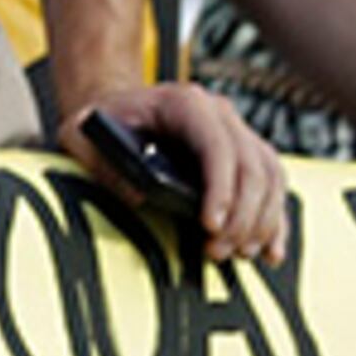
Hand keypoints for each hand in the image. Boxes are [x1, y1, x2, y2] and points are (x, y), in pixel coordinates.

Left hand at [61, 83, 288, 266]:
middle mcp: (219, 112)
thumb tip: (138, 197)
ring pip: (270, 179)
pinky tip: (269, 251)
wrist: (120, 107)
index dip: (221, 189)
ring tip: (238, 253)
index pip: (216, 146)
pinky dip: (275, 221)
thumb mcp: (80, 134)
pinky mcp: (249, 153)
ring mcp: (238, 131)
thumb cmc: (101, 121)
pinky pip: (275, 187)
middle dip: (241, 217)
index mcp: (182, 101)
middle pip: (251, 168)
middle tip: (217, 251)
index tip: (210, 226)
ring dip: (260, 222)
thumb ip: (97, 161)